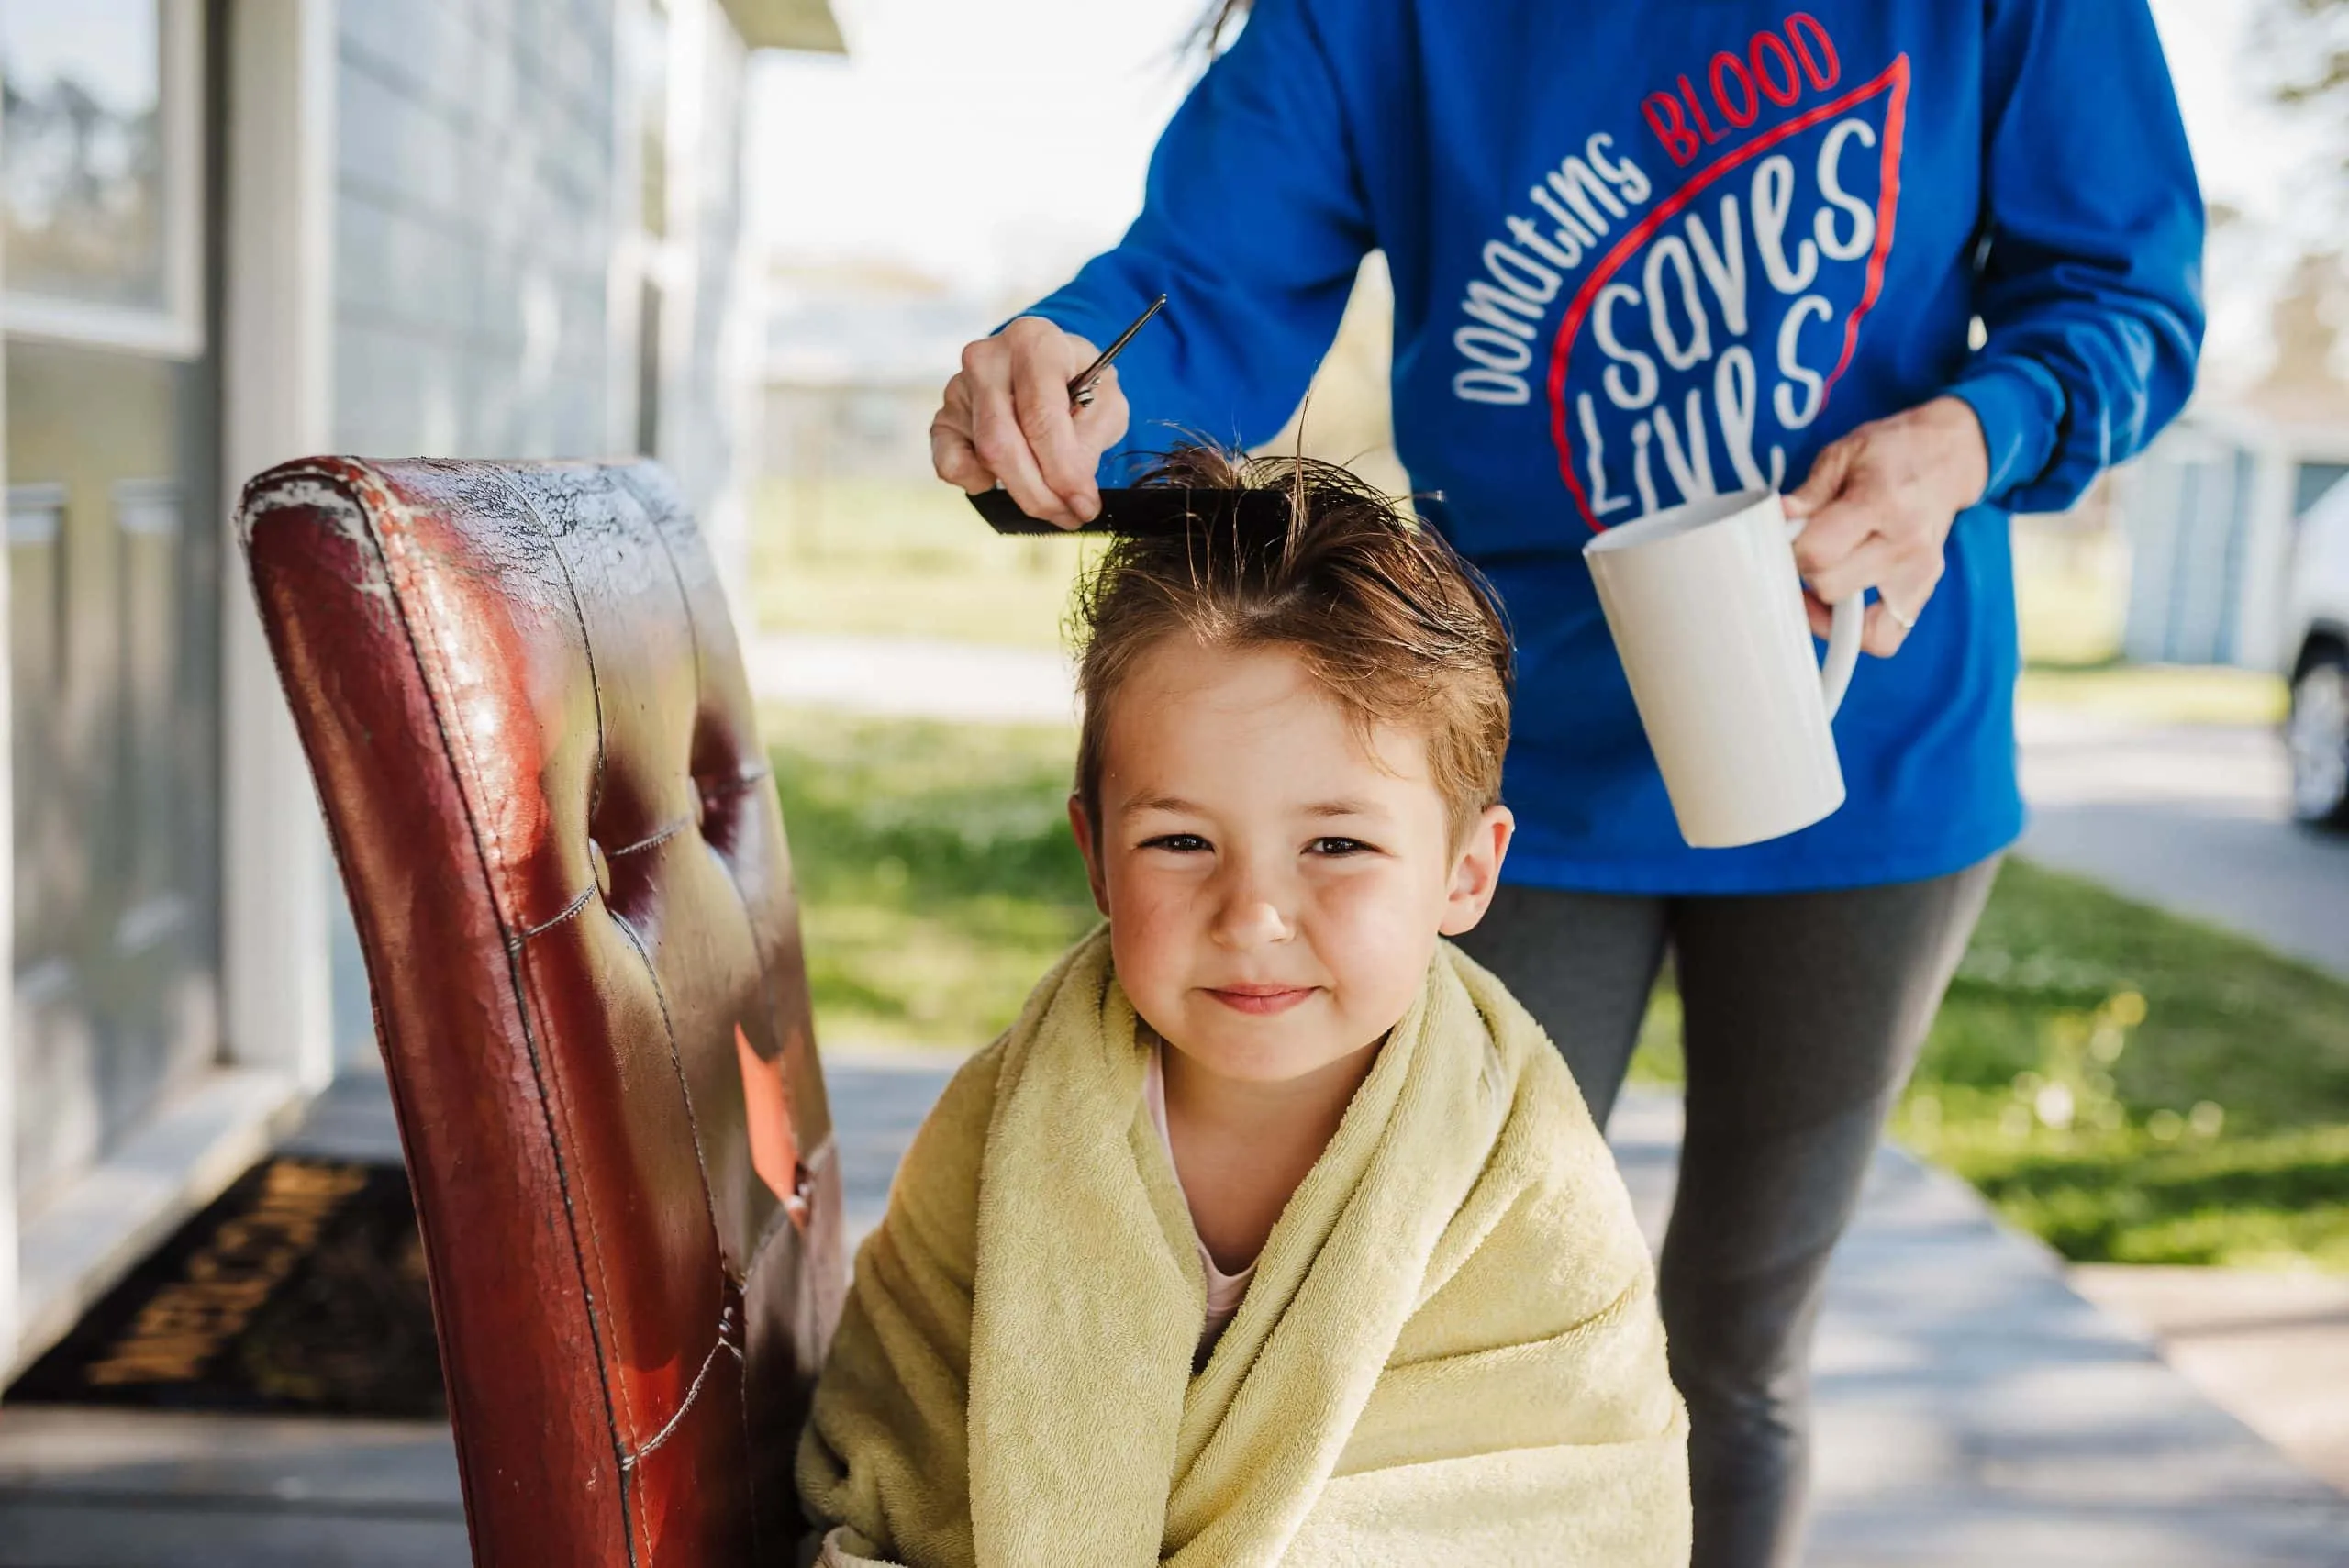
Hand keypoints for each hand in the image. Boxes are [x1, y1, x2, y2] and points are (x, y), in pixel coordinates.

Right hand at [930, 316, 1130, 528]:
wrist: (1047, 365)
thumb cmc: (1079, 381)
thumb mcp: (1106, 399)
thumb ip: (1091, 437)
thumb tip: (1070, 483)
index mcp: (1034, 343)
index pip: (1041, 415)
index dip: (1063, 469)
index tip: (1085, 505)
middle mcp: (988, 359)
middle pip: (1004, 442)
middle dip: (1040, 493)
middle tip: (1070, 516)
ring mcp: (959, 387)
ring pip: (983, 456)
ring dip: (1022, 493)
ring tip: (1054, 506)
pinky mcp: (944, 416)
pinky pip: (950, 464)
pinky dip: (977, 483)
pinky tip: (1005, 477)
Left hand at [1783, 396, 1989, 656]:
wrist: (1949, 457)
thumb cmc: (1892, 453)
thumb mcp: (1844, 455)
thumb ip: (1808, 494)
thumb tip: (1776, 520)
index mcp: (1882, 503)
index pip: (1818, 553)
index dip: (1790, 549)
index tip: (1788, 537)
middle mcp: (1906, 545)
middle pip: (1831, 588)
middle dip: (1806, 573)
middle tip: (1807, 552)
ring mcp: (1920, 574)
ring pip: (1853, 623)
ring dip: (1826, 607)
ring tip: (1821, 579)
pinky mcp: (1923, 593)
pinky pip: (1884, 638)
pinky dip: (1856, 632)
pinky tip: (1842, 606)